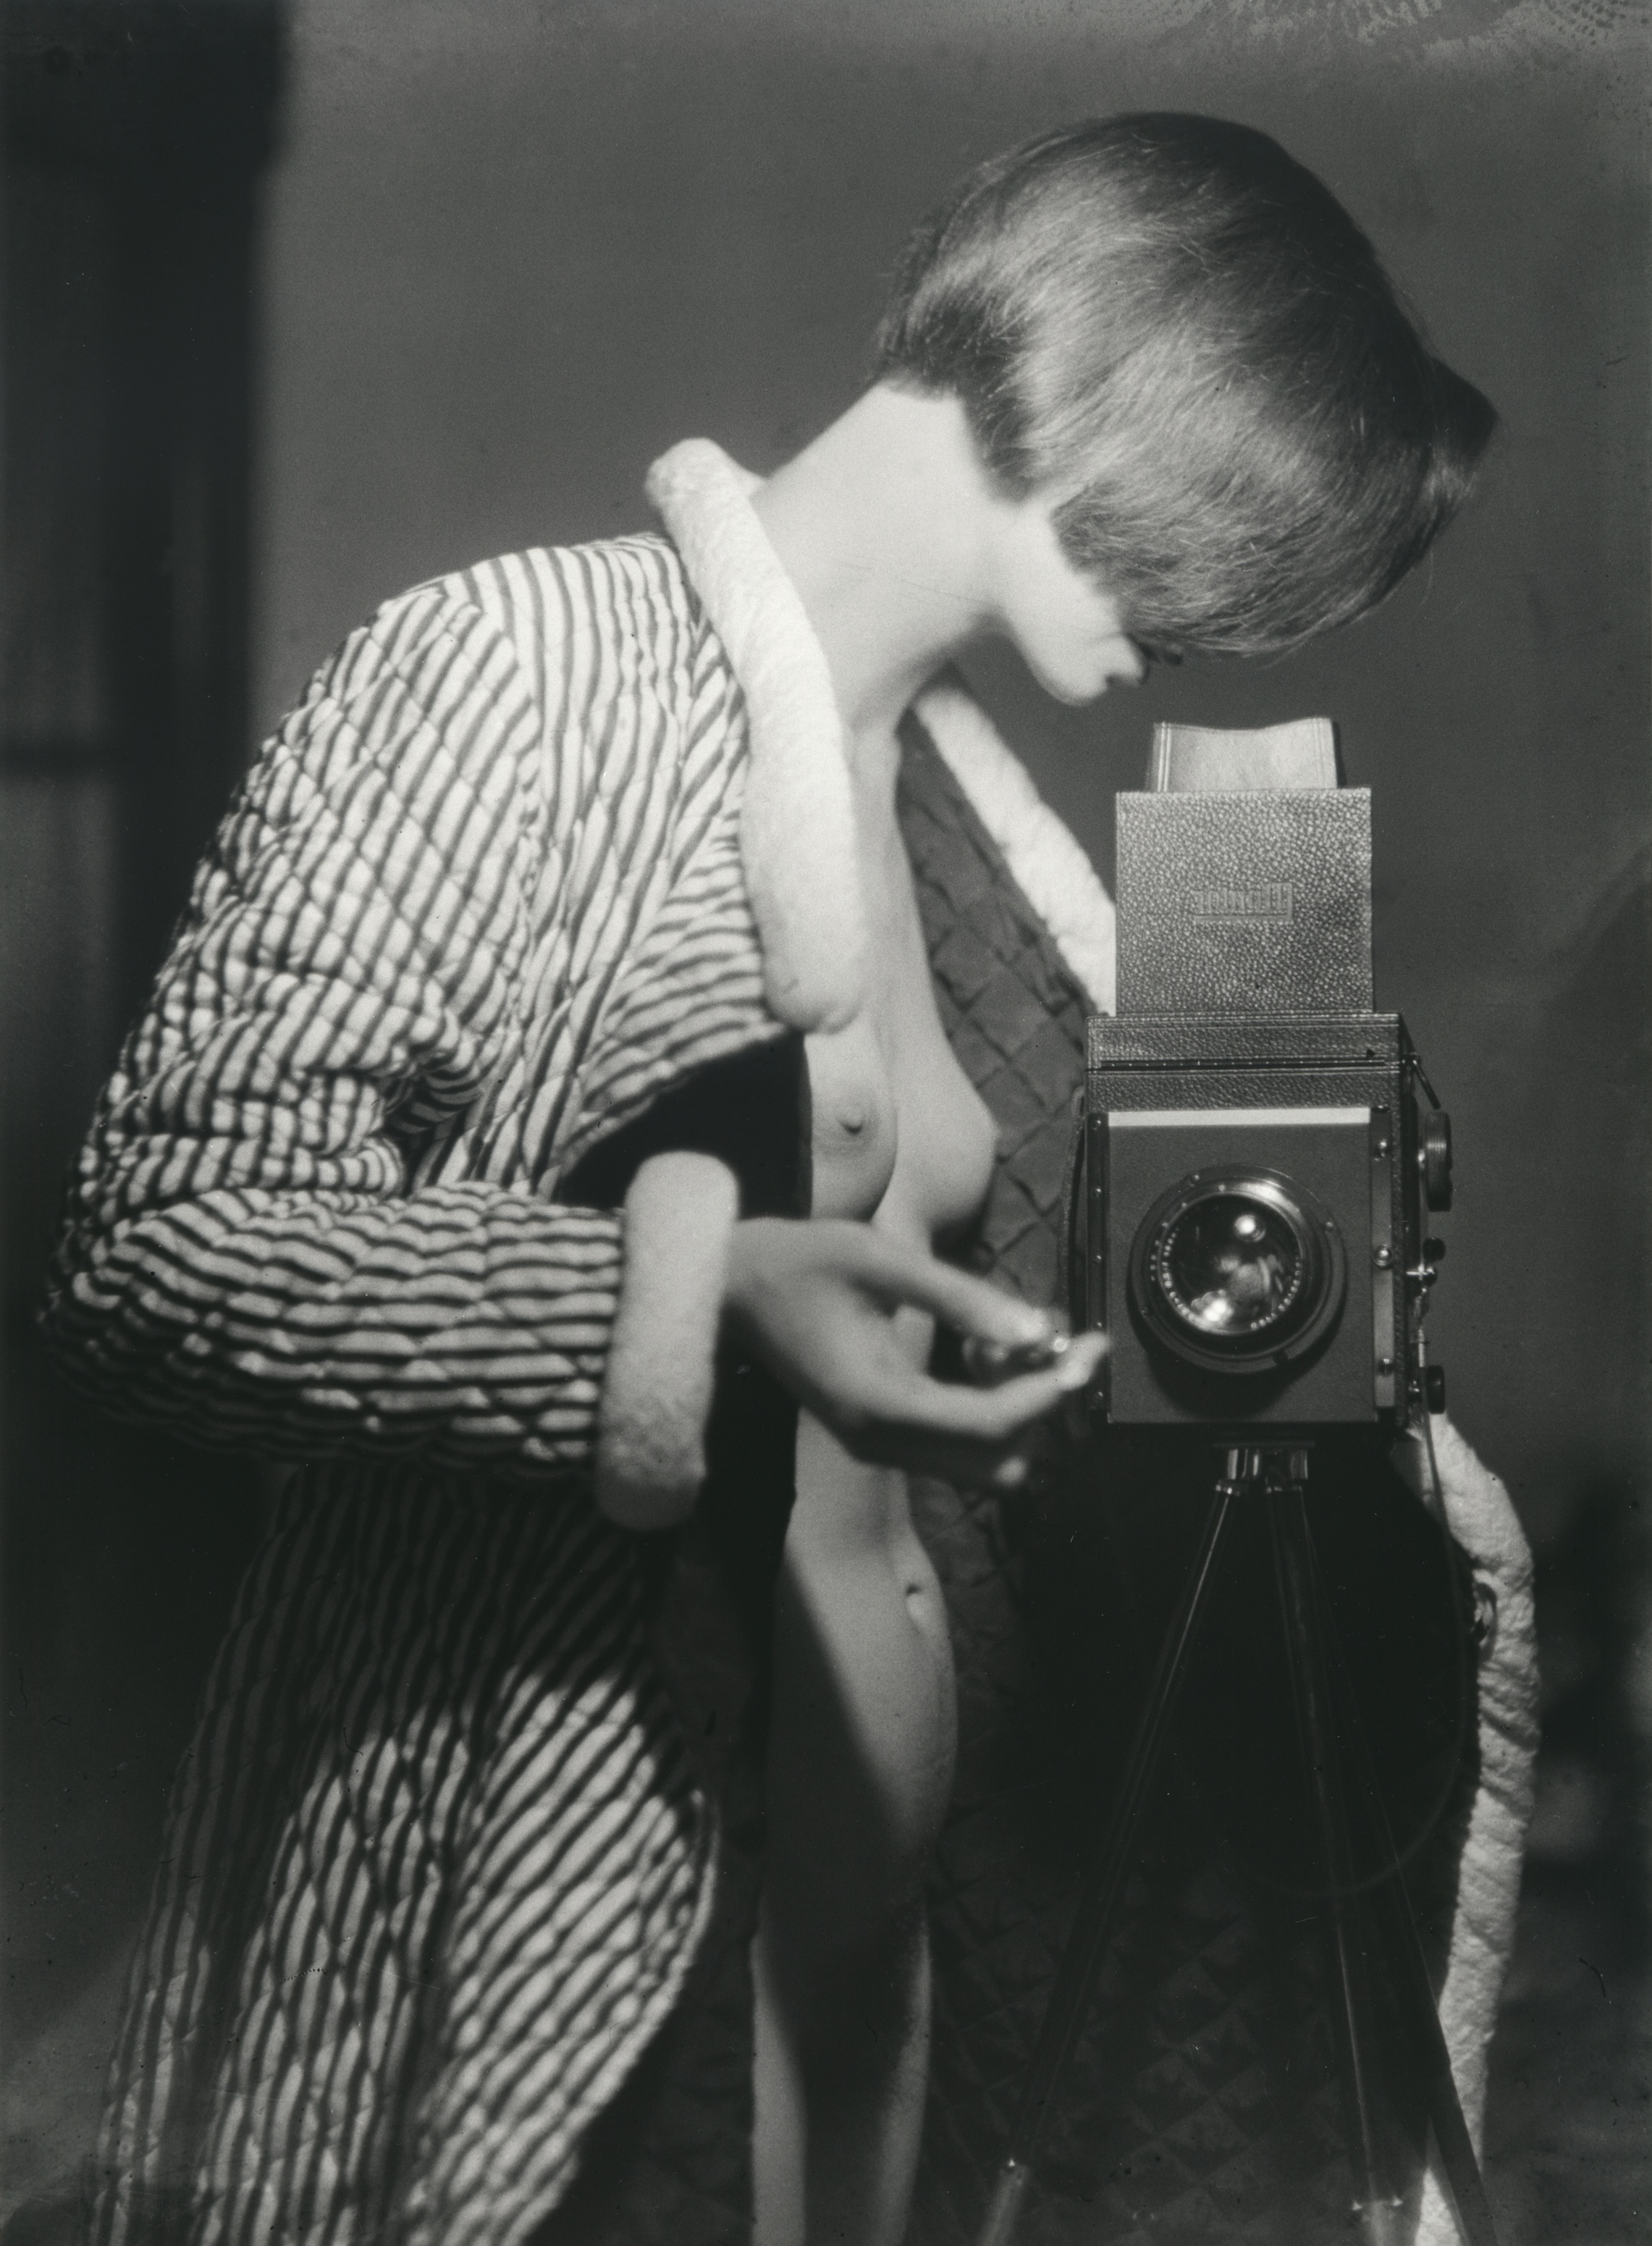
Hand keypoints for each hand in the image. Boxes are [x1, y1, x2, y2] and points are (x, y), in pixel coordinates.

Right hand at [723, 1217, 1103, 1488]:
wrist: (734, 1289)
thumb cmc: (804, 1262)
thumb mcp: (882, 1260)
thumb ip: (961, 1296)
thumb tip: (1037, 1329)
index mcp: (878, 1402)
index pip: (990, 1424)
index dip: (1048, 1389)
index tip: (1089, 1346)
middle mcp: (880, 1441)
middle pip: (998, 1460)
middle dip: (1040, 1404)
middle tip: (1058, 1339)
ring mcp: (878, 1447)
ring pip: (983, 1463)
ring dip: (1015, 1409)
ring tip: (1006, 1337)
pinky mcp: (880, 1437)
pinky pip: (957, 1446)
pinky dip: (987, 1408)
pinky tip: (979, 1348)